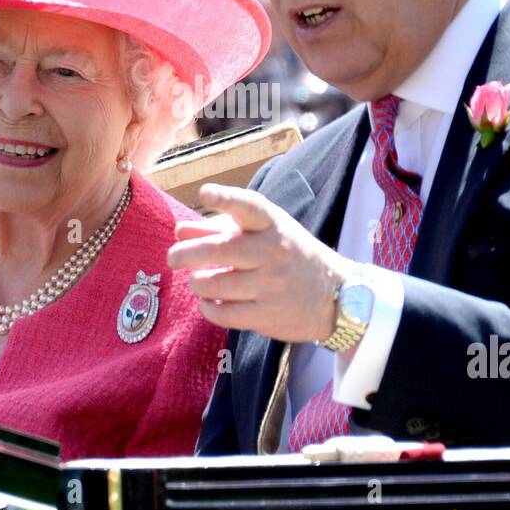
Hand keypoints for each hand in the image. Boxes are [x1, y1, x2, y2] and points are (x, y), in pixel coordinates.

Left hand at [167, 183, 354, 340]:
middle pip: (221, 250)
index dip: (226, 198)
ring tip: (196, 280)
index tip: (205, 193)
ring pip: (217, 285)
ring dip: (197, 283)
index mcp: (274, 226)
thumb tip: (179, 230)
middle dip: (187, 253)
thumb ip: (220, 229)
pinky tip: (209, 302)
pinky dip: (208, 307)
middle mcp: (273, 253)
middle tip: (173, 257)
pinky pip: (224, 313)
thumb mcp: (264, 235)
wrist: (336, 297)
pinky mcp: (268, 316)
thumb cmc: (291, 257)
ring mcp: (271, 286)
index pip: (250, 207)